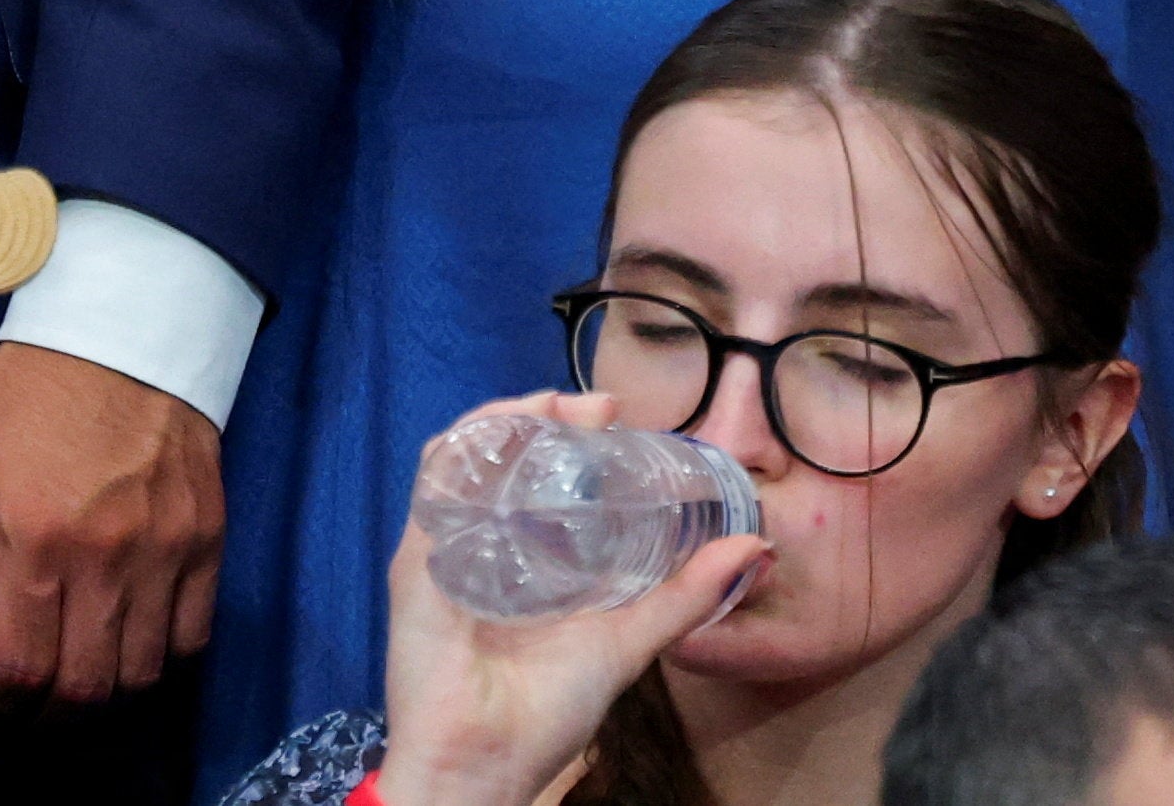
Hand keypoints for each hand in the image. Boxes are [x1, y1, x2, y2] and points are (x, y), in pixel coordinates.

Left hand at [0, 343, 225, 710]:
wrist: (120, 326)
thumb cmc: (22, 398)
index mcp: (31, 538)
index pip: (18, 672)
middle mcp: (105, 554)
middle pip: (83, 689)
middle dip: (43, 712)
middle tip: (24, 693)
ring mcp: (165, 547)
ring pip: (140, 674)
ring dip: (100, 691)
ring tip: (73, 668)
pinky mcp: (208, 536)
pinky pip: (192, 635)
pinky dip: (158, 658)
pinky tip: (126, 639)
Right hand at [373, 394, 765, 805]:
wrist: (486, 766)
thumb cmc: (547, 714)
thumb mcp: (629, 640)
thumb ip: (687, 595)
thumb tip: (756, 547)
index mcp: (527, 557)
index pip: (540, 472)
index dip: (574, 432)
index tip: (618, 413)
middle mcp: (485, 543)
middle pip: (503, 454)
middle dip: (547, 414)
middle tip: (599, 407)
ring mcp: (448, 548)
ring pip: (464, 455)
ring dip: (509, 419)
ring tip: (555, 407)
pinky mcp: (417, 563)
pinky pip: (433, 487)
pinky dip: (466, 448)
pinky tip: (507, 432)